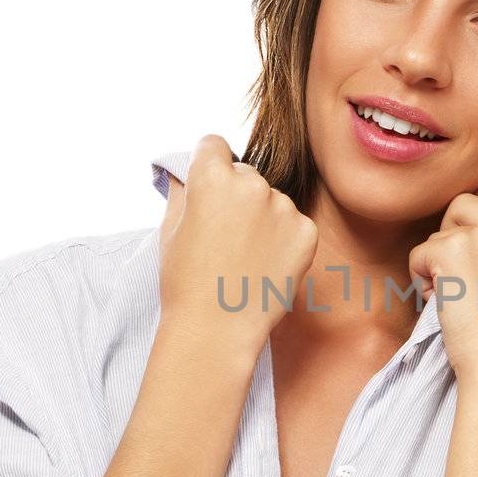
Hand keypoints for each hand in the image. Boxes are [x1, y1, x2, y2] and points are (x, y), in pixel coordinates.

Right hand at [158, 134, 317, 364]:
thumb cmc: (185, 283)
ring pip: (271, 199)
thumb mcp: (170, 228)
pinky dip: (284, 239)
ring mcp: (284, 208)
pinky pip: (294, 223)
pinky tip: (266, 264)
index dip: (207, 165)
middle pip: (245, 173)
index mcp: (213, 177)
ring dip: (262, 217)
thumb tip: (188, 171)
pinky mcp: (307, 232)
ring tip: (245, 257)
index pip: (213, 145)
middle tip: (224, 236)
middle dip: (235, 194)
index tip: (207, 187)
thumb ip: (182, 190)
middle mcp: (253, 184)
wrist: (217, 331)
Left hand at [408, 173, 477, 379]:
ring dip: (436, 260)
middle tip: (461, 276)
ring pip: (439, 228)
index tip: (470, 232)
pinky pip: (419, 251)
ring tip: (455, 297)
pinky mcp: (453, 250)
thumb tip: (464, 214)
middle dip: (451, 233)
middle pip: (464, 201)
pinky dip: (420, 278)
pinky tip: (442, 303)